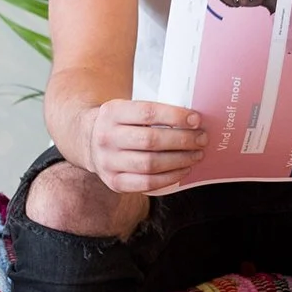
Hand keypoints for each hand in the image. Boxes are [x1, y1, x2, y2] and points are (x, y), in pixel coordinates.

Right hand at [86, 100, 206, 193]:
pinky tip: (184, 169)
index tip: (196, 120)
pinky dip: (169, 177)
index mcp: (112, 112)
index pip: (148, 113)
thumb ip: (154, 113)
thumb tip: (193, 121)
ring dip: (180, 160)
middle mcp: (106, 137)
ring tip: (197, 154)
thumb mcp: (128, 108)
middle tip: (202, 139)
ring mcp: (107, 162)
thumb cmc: (121, 122)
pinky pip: (146, 183)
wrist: (89, 140)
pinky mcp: (113, 182)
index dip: (175, 117)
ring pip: (150, 164)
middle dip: (183, 140)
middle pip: (151, 141)